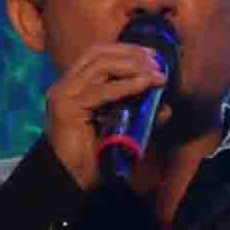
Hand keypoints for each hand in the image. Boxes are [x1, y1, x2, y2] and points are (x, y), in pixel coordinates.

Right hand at [41, 34, 171, 195]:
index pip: (98, 53)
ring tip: (156, 75)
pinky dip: (126, 85)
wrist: (74, 179)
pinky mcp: (67, 109)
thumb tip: (166, 106)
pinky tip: (145, 84)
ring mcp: (63, 95)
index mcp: (74, 85)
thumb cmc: (97, 154)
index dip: (127, 50)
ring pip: (100, 66)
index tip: (154, 56)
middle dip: (132, 54)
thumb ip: (142, 115)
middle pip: (99, 53)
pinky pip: (102, 91)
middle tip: (158, 63)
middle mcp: (65, 85)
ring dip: (133, 66)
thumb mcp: (125, 128)